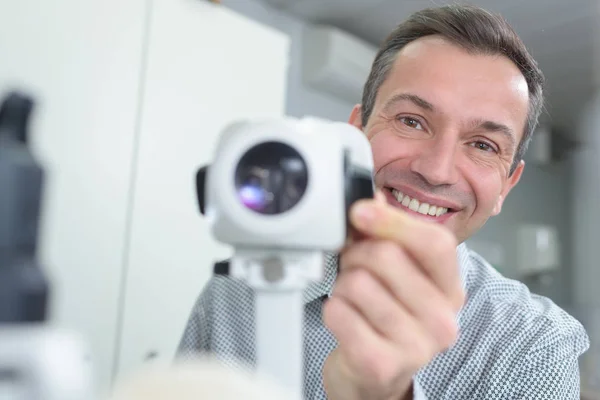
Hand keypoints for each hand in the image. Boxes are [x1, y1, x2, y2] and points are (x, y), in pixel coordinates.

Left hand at [322, 193, 464, 399]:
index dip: (393, 220)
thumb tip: (372, 199)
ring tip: (353, 300)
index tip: (361, 212)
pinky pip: (339, 311)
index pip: (435, 242)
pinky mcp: (381, 364)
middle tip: (353, 270)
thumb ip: (386, 236)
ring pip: (356, 282)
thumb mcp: (395, 276)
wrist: (374, 378)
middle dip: (355, 255)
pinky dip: (332, 310)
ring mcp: (415, 346)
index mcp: (450, 290)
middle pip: (386, 255)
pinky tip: (345, 321)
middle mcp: (441, 320)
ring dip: (343, 286)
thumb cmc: (384, 319)